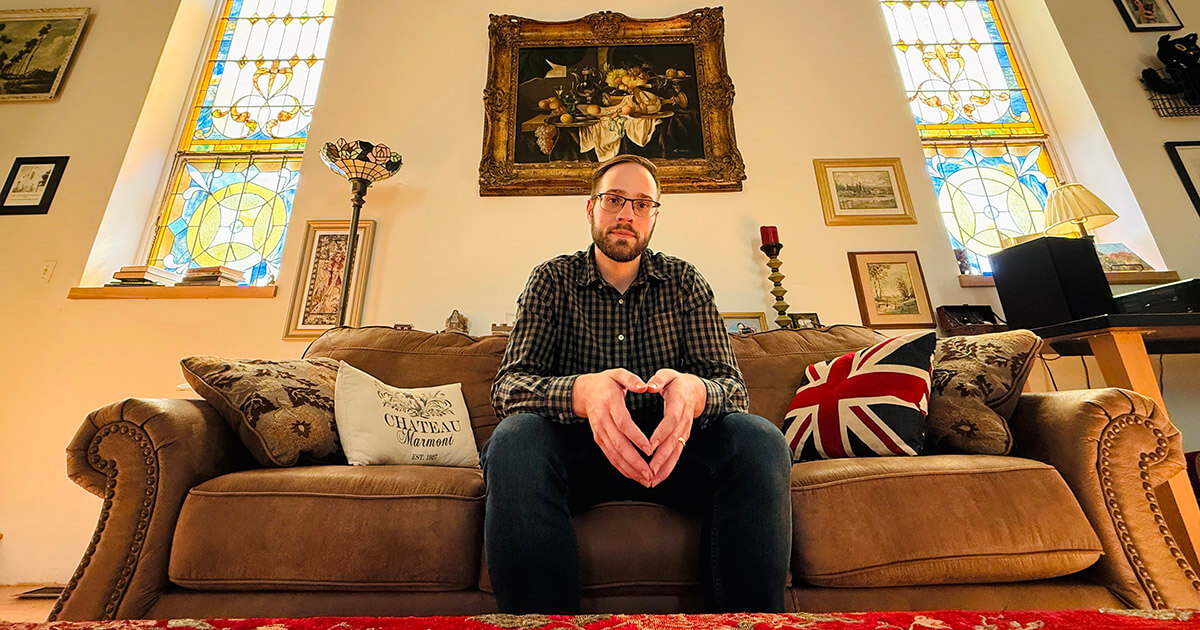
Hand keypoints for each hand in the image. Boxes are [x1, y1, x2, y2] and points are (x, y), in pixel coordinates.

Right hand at [573, 368, 653, 485]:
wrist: (585, 392)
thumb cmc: (607, 382)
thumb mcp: (618, 374)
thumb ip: (632, 379)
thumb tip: (645, 386)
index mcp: (609, 403)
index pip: (623, 423)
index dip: (636, 437)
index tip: (650, 449)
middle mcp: (602, 420)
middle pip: (618, 444)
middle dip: (634, 461)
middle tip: (650, 473)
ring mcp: (599, 431)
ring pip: (613, 454)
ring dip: (629, 469)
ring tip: (645, 479)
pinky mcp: (598, 439)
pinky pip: (610, 455)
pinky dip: (621, 467)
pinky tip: (633, 476)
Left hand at [643, 369, 705, 485]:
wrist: (695, 390)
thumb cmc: (676, 382)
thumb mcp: (667, 374)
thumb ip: (659, 379)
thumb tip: (650, 385)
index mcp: (679, 403)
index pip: (671, 420)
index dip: (661, 433)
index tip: (650, 445)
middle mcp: (684, 420)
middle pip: (674, 440)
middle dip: (662, 457)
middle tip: (650, 470)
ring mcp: (685, 430)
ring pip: (677, 451)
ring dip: (665, 467)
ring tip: (652, 480)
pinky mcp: (683, 437)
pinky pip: (677, 453)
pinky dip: (668, 467)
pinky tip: (658, 477)